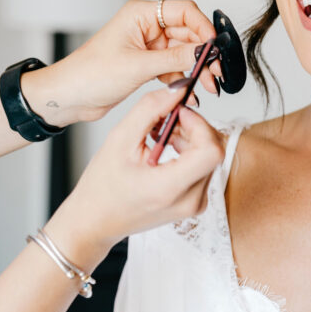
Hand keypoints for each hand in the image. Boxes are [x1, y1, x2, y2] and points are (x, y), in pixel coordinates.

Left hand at [21, 0, 221, 127]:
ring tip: (207, 87)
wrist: (70, 96)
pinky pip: (174, 68)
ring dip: (197, 69)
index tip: (215, 48)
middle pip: (188, 33)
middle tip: (215, 73)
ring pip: (183, 53)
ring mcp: (148, 46)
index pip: (184, 11)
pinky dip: (184, 80)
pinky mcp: (147, 65)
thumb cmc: (90, 74)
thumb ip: (175, 59)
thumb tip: (204, 51)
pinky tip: (190, 93)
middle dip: (204, 53)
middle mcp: (147, 27)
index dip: (204, 28)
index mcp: (141, 15)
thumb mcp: (138, 66)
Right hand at [44, 85, 224, 269]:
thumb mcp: (120, 140)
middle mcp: (190, 200)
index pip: (211, 150)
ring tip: (160, 136)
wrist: (97, 221)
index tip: (178, 113)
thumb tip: (176, 90)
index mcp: (170, 188)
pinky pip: (204, 169)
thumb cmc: (103, 187)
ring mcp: (196, 205)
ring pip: (210, 158)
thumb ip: (150, 110)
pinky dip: (189, 153)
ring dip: (191, 139)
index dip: (199, 124)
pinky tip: (166, 149)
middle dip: (193, 128)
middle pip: (213, 151)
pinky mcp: (196, 204)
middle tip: (165, 121)